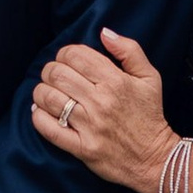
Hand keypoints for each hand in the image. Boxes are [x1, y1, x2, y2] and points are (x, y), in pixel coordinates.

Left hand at [31, 30, 170, 192]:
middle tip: (54, 76)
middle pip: (58, 74)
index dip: (65, 53)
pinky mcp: (82, 148)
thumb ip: (129, 50)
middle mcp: (101, 102)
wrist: (154, 159)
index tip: (68, 60)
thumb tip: (104, 32)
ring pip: (49, 98)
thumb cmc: (149, 115)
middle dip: (50, 70)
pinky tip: (42, 112)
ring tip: (47, 93)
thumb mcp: (150, 77)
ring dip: (42, 92)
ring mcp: (90, 126)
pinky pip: (49, 129)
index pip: (75, 55)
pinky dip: (39, 117)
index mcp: (116, 81)